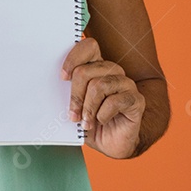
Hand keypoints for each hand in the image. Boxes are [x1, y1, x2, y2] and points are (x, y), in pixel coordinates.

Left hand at [61, 37, 144, 158]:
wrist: (112, 144)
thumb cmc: (92, 122)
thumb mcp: (75, 106)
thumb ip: (69, 92)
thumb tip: (54, 84)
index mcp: (97, 66)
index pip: (88, 46)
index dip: (73, 58)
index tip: (63, 77)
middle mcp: (112, 71)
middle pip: (86, 70)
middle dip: (75, 95)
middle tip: (73, 114)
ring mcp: (126, 84)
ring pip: (99, 85)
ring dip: (88, 108)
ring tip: (86, 122)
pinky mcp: (136, 99)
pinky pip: (114, 101)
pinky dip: (102, 115)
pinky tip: (102, 121)